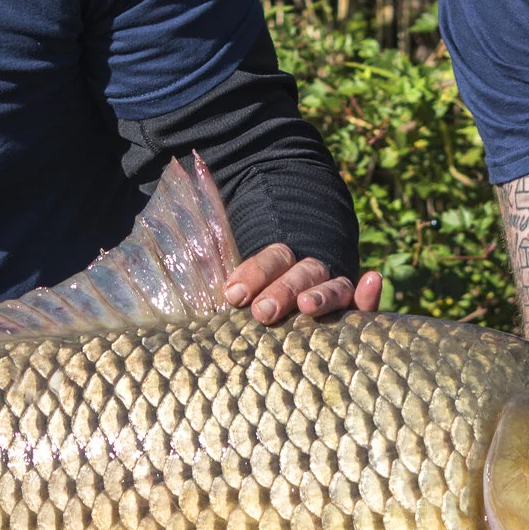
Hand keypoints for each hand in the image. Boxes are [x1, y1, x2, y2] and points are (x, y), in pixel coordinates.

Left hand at [225, 245, 382, 322]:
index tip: (234, 294)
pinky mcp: (350, 307)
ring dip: (320, 295)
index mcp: (281, 257)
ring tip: (307, 306)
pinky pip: (361, 302)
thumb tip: (154, 216)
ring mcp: (332, 284)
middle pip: (297, 273)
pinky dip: (369, 293)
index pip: (271, 257)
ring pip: (329, 285)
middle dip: (280, 291)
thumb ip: (211, 262)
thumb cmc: (257, 287)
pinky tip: (374, 280)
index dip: (254, 272)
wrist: (304, 261)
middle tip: (262, 312)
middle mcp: (308, 268)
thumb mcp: (233, 274)